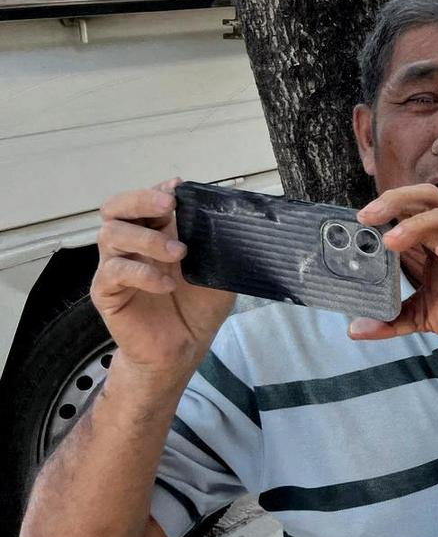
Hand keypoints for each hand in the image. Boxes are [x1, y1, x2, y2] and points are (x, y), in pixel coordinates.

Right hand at [91, 180, 235, 379]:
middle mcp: (131, 246)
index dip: (157, 190)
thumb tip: (230, 221)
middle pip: (116, 209)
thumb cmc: (197, 307)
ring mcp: (116, 267)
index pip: (144, 202)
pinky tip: (166, 285)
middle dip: (141, 199)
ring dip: (147, 238)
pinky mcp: (107, 293)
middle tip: (169, 204)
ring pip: (111, 234)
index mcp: (156, 234)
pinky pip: (113, 272)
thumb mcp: (217, 271)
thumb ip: (218, 246)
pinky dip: (142, 274)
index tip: (179, 187)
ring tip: (179, 253)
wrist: (182, 349)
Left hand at [352, 185, 437, 352]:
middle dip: (394, 201)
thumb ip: (394, 319)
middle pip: (425, 200)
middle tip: (366, 217)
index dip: (382, 211)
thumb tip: (355, 329)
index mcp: (435, 242)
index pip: (407, 212)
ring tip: (391, 241)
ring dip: (416, 224)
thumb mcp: (426, 316)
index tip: (355, 223)